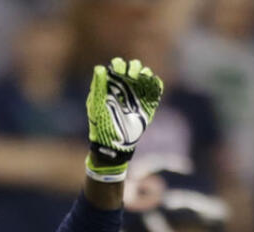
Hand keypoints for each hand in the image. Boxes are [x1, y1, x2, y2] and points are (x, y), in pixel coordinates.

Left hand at [85, 57, 163, 178]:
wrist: (114, 144)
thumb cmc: (101, 125)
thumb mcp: (96, 105)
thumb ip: (98, 86)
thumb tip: (99, 68)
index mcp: (111, 85)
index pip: (117, 66)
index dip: (118, 65)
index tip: (118, 71)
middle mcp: (125, 87)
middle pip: (133, 67)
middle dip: (133, 67)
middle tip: (130, 75)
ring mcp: (138, 94)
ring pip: (145, 74)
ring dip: (144, 72)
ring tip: (138, 78)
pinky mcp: (149, 102)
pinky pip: (156, 86)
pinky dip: (155, 82)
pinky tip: (150, 84)